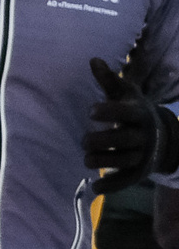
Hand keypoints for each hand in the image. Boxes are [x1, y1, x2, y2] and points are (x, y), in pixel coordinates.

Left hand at [84, 57, 178, 192]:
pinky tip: (95, 188)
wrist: (162, 136)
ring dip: (104, 161)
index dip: (110, 111)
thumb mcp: (126, 94)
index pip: (126, 112)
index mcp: (139, 113)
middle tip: (84, 140)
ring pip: (124, 160)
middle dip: (103, 141)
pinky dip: (112, 186)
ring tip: (86, 159)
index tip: (91, 111)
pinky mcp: (139, 172)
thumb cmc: (134, 110)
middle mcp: (143, 135)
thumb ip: (109, 80)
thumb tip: (93, 60)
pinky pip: (127, 181)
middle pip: (124, 139)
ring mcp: (143, 155)